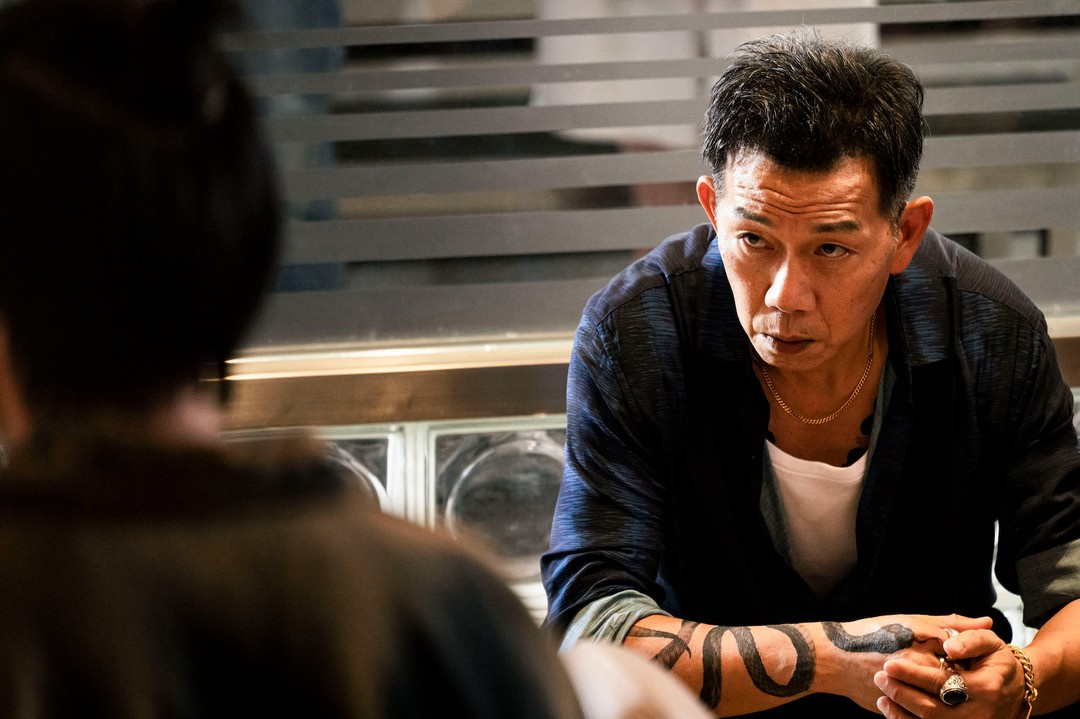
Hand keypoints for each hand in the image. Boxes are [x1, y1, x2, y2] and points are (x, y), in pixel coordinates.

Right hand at [819, 613, 993, 712]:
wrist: (834, 658)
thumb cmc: (872, 634)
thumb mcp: (912, 621)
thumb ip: (952, 623)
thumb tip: (988, 623)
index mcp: (927, 647)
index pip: (968, 658)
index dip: (972, 660)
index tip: (968, 659)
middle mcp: (921, 669)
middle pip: (959, 681)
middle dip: (964, 680)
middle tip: (957, 675)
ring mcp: (910, 691)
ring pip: (947, 701)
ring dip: (950, 696)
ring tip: (945, 688)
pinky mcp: (901, 708)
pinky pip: (928, 714)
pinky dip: (933, 708)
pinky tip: (930, 700)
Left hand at [874, 626, 1026, 717]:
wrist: (1018, 691)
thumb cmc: (998, 663)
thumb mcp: (991, 643)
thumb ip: (970, 638)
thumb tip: (949, 645)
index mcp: (984, 688)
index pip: (940, 683)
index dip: (912, 674)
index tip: (889, 664)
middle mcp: (978, 714)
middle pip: (931, 710)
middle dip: (901, 694)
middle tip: (879, 677)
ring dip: (901, 713)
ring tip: (882, 696)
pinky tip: (893, 711)